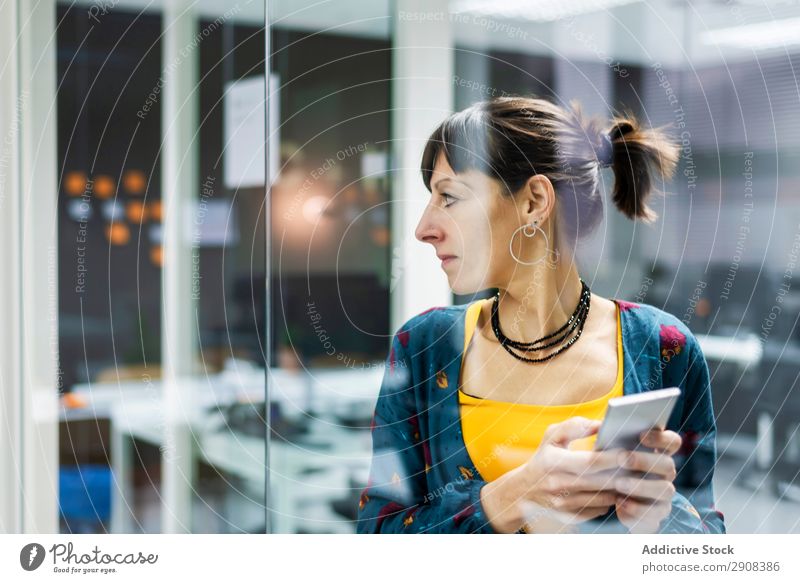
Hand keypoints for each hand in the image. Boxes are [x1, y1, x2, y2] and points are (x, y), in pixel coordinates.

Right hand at [481, 416, 624, 532]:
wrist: (524, 490)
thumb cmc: (544, 457)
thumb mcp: (551, 436)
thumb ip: (574, 426)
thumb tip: (602, 425)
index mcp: (552, 461)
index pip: (590, 461)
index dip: (612, 457)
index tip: (629, 451)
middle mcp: (557, 484)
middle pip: (600, 481)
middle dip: (622, 473)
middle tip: (638, 464)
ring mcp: (564, 503)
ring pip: (604, 498)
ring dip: (621, 488)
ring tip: (633, 477)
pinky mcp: (571, 516)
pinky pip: (600, 510)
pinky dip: (612, 500)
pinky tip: (618, 490)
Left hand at [614, 429, 682, 533]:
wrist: (613, 499)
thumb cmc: (611, 468)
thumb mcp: (609, 452)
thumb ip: (611, 441)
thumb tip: (601, 427)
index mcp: (658, 453)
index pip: (672, 442)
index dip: (661, 437)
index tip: (640, 435)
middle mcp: (665, 473)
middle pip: (668, 465)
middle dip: (644, 461)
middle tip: (622, 459)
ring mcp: (664, 494)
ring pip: (665, 489)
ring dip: (641, 486)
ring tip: (618, 484)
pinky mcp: (658, 513)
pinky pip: (655, 513)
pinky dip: (637, 508)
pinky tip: (620, 502)